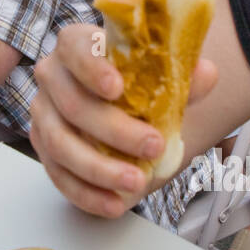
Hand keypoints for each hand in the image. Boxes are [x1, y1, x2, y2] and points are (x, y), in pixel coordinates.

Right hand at [29, 23, 217, 217]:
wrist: (124, 109)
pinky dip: (87, 194)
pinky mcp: (44, 149)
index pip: (75, 48)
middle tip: (154, 145)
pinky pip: (58, 175)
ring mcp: (44, 114)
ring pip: (60, 144)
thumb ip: (185, 76)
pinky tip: (114, 203)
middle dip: (114, 130)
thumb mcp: (164, 77)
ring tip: (137, 181)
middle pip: (73, 104)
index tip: (118, 88)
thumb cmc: (137, 85)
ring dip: (99, 168)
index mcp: (77, 45)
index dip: (92, 68)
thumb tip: (205, 74)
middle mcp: (53, 76)